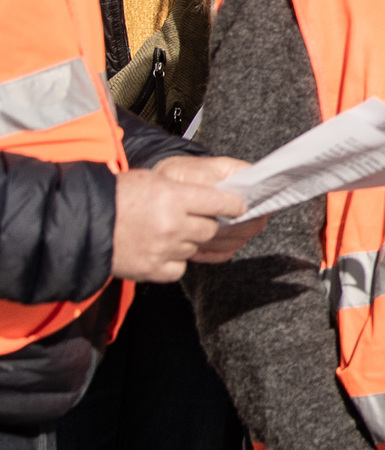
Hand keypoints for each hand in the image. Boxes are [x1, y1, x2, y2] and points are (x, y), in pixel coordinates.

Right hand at [110, 160, 250, 282]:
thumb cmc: (113, 197)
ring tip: (169, 231)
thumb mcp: (151, 179)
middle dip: (207, 223)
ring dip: (188, 241)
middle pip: (211, 228)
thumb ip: (184, 190)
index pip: (221, 203)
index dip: (233, 205)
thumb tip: (215, 196)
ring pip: (195, 247)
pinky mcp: (152, 269)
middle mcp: (173, 225)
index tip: (239, 206)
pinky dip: (174, 261)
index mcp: (174, 197)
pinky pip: (180, 268)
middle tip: (195, 218)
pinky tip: (162, 250)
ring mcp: (163, 249)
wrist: (80, 223)